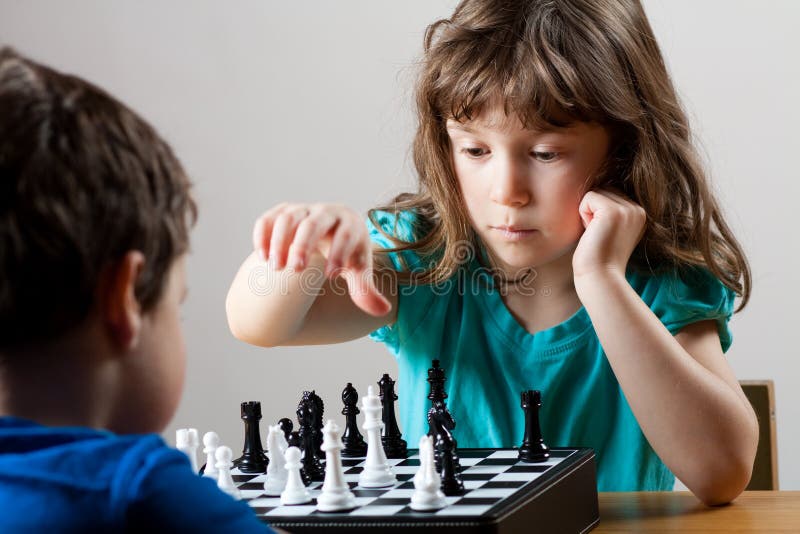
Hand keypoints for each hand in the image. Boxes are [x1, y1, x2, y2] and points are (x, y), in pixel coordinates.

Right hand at [251, 202, 391, 315]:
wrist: (331, 236)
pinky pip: (269, 218)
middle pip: (314, 223)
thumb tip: (382, 311)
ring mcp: (302, 211)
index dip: (339, 253)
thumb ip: (366, 290)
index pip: (346, 234)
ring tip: (275, 267)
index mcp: (350, 223)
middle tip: (295, 269)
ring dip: (279, 240)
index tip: (331, 276)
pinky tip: (261, 257)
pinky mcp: (282, 214)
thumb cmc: (348, 255)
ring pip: (288, 218)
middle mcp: (326, 213)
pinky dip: (262, 234)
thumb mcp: (358, 271)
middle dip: (303, 244)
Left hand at [572, 189, 645, 279]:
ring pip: (595, 193)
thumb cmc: (599, 259)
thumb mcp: (611, 231)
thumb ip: (611, 212)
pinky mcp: (612, 211)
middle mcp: (637, 210)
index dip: (598, 214)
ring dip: (587, 213)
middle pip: (603, 190)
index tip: (603, 236)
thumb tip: (595, 192)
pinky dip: (582, 214)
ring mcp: (627, 210)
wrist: (600, 278)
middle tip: (598, 236)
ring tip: (596, 235)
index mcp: (639, 214)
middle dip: (593, 211)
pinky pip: (588, 197)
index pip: (610, 194)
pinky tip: (591, 233)